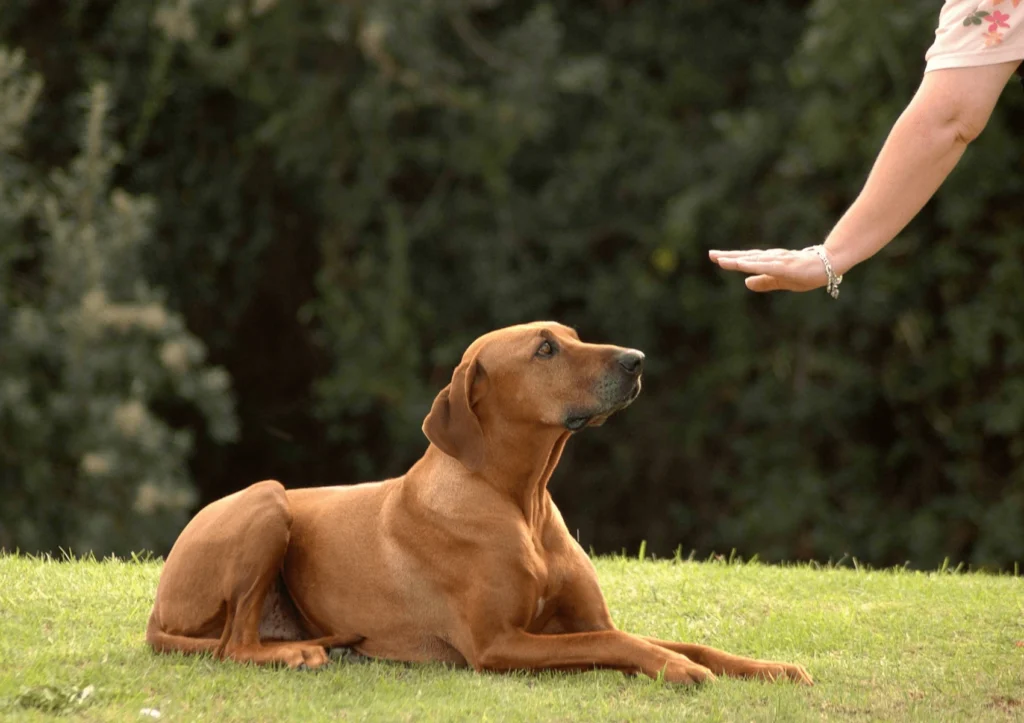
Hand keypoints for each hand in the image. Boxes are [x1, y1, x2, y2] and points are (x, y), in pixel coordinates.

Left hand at [708, 248, 828, 292]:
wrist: (831, 264)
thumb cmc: (807, 271)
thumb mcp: (782, 280)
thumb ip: (764, 282)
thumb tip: (745, 283)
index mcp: (770, 262)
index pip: (747, 260)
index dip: (731, 258)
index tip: (714, 256)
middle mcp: (772, 259)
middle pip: (747, 257)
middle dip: (729, 256)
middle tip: (711, 254)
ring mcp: (780, 262)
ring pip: (755, 261)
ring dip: (738, 260)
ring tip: (722, 260)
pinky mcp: (787, 267)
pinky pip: (768, 267)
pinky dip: (754, 266)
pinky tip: (743, 266)